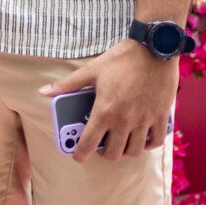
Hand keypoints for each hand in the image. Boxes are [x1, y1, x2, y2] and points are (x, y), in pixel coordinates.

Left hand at [40, 40, 177, 162]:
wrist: (153, 48)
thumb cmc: (121, 59)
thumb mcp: (91, 70)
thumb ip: (68, 84)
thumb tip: (44, 92)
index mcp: (104, 111)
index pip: (89, 143)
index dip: (81, 154)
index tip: (78, 156)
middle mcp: (124, 120)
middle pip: (114, 154)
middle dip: (105, 153)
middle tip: (102, 144)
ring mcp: (144, 120)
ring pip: (134, 151)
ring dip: (126, 150)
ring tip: (121, 140)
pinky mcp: (161, 117)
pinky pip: (156, 141)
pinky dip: (148, 144)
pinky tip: (142, 137)